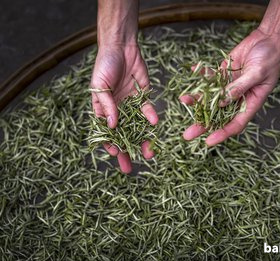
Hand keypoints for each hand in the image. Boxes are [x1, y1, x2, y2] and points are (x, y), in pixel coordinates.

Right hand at [91, 43, 157, 173]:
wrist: (122, 47)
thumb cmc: (105, 65)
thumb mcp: (100, 85)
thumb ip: (106, 105)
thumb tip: (112, 126)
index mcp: (103, 110)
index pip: (105, 132)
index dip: (109, 144)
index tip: (115, 154)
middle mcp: (117, 111)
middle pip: (122, 135)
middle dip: (126, 151)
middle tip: (128, 168)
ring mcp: (131, 105)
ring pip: (137, 128)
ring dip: (142, 141)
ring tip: (149, 155)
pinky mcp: (143, 97)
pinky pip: (147, 111)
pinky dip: (150, 117)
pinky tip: (153, 124)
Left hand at [181, 28, 279, 145]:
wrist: (269, 38)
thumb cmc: (270, 58)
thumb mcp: (257, 73)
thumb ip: (239, 87)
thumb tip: (222, 102)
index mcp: (251, 103)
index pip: (236, 124)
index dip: (222, 133)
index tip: (208, 141)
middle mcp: (238, 98)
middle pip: (219, 115)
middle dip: (203, 124)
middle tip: (187, 134)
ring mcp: (230, 86)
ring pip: (210, 97)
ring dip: (197, 99)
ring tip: (183, 99)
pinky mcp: (224, 73)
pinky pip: (210, 77)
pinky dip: (201, 75)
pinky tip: (193, 70)